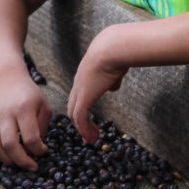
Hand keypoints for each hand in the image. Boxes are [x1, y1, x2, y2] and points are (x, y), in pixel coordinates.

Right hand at [0, 74, 51, 170]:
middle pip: (10, 144)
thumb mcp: (43, 106)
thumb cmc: (30, 95)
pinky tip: (10, 157)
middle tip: (33, 167)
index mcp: (24, 109)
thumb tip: (38, 148)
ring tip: (19, 164)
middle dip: (23, 161)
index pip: (30, 137)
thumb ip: (42, 127)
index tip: (43, 151)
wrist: (7, 81)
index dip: (38, 150)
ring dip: (8, 161)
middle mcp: (7, 115)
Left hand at [67, 28, 127, 144]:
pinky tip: (92, 137)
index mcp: (84, 76)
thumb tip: (113, 85)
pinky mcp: (84, 98)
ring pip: (74, 115)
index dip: (82, 108)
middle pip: (72, 107)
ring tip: (92, 139)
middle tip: (87, 134)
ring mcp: (80, 91)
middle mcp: (78, 84)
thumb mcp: (113, 68)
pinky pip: (80, 118)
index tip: (88, 119)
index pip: (78, 96)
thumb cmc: (116, 54)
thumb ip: (111, 78)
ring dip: (82, 129)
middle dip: (79, 122)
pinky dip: (84, 129)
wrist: (112, 49)